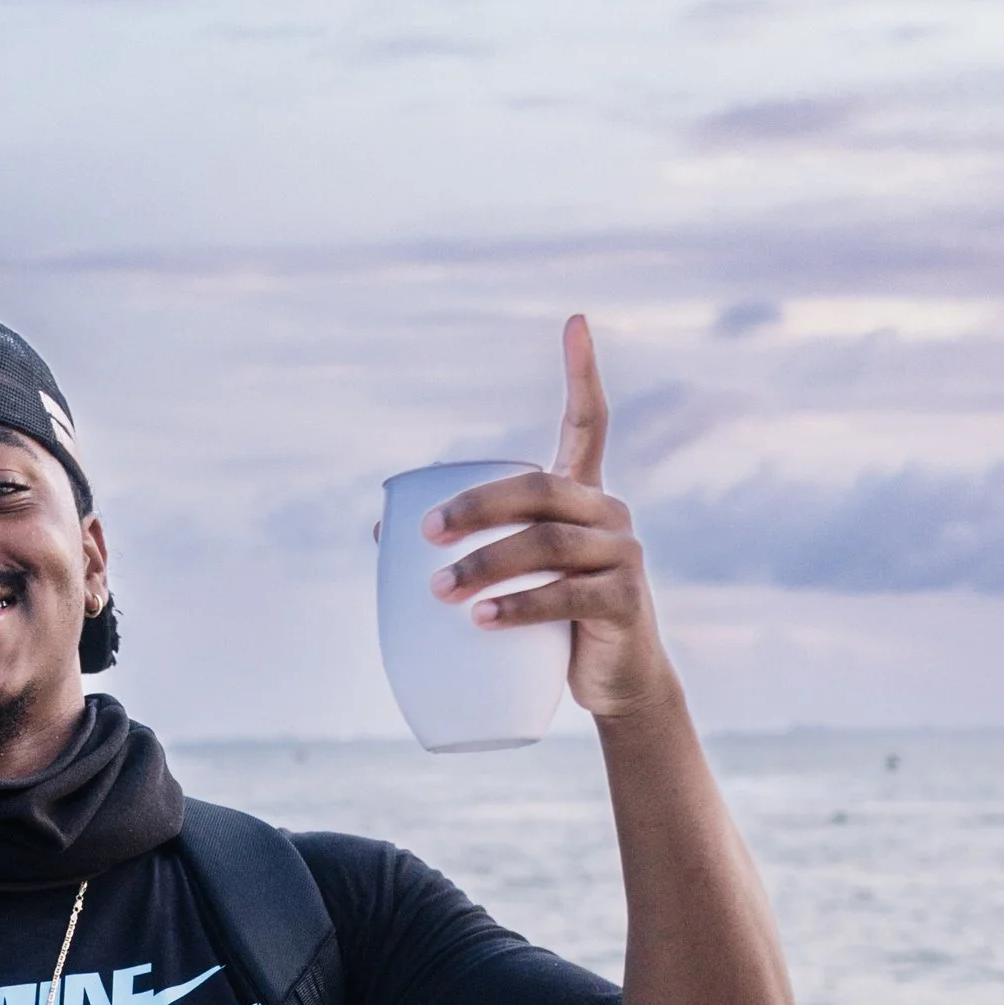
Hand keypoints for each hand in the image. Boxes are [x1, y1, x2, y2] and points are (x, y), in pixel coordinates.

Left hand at [422, 315, 673, 722]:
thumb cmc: (553, 623)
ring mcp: (622, 554)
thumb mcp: (512, 579)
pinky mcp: (625, 600)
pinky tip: (481, 618)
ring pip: (547, 543)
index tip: (576, 321)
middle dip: (476, 506)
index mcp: (581, 497)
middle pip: (539, 489)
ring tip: (439, 591)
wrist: (614, 684)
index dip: (583, 372)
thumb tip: (378, 532)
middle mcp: (607, 513)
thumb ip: (466, 549)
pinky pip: (566, 595)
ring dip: (486, 564)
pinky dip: (519, 605)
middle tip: (425, 534)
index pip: (589, 422)